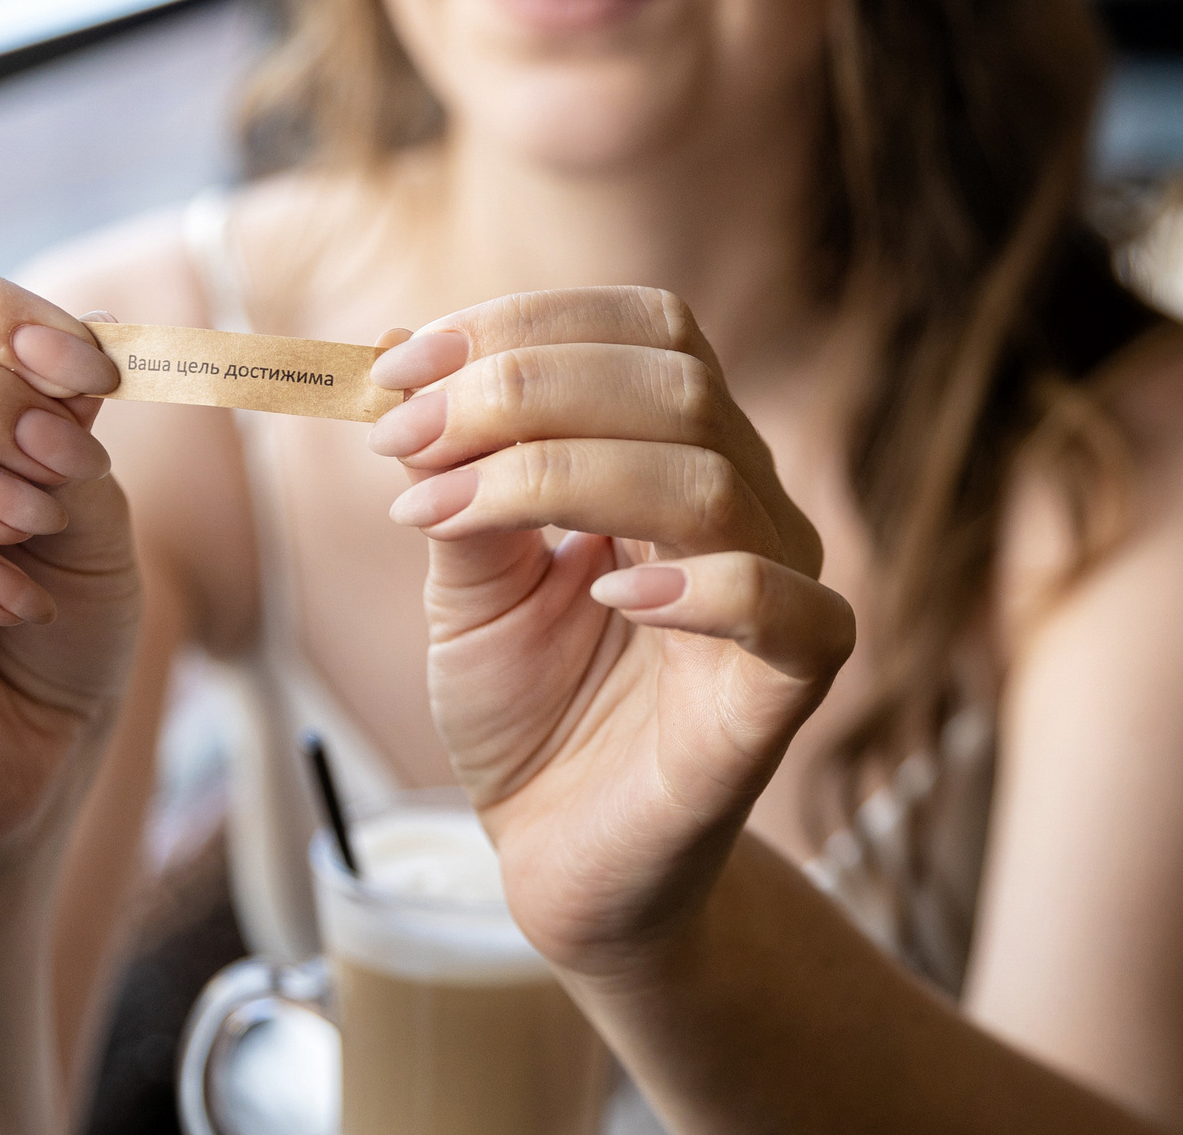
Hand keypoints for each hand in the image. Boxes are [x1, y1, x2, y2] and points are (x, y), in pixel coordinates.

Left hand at [368, 288, 853, 976]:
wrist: (558, 856)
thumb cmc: (527, 708)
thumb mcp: (462, 576)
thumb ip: (452, 471)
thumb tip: (393, 347)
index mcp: (675, 448)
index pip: (642, 329)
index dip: (524, 325)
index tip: (396, 364)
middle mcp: (744, 499)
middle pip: (676, 385)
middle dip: (523, 391)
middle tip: (404, 437)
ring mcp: (779, 587)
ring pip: (711, 482)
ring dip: (559, 476)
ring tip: (448, 516)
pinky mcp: (789, 688)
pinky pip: (789, 609)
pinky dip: (703, 586)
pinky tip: (610, 594)